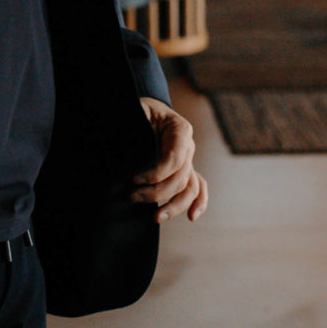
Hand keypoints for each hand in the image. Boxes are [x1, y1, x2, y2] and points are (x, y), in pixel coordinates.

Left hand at [134, 97, 208, 221]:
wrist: (146, 110)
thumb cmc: (139, 111)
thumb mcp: (136, 112)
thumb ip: (135, 127)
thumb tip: (128, 151)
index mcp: (179, 129)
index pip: (175, 159)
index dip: (156, 174)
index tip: (134, 180)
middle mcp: (188, 146)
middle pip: (180, 177)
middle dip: (157, 192)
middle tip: (133, 196)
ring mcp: (188, 160)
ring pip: (189, 188)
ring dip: (174, 205)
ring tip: (156, 217)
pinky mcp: (185, 170)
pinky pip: (198, 188)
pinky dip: (198, 203)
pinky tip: (191, 216)